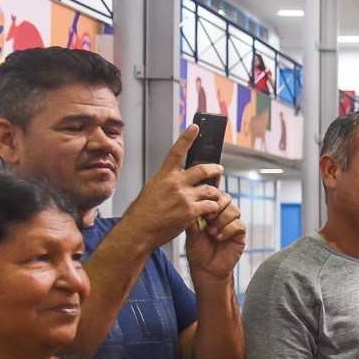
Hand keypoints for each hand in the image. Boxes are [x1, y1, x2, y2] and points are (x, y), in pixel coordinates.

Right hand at [123, 126, 228, 247]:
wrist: (139, 231)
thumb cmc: (143, 213)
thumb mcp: (152, 190)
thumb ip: (167, 182)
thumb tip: (178, 179)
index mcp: (163, 176)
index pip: (176, 151)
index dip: (187, 138)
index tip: (195, 127)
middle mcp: (175, 183)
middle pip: (202, 170)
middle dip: (214, 169)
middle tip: (219, 169)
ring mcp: (184, 197)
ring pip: (210, 190)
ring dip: (215, 193)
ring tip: (215, 197)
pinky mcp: (191, 211)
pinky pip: (211, 206)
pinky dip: (213, 208)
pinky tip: (212, 211)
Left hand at [184, 191, 246, 281]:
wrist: (206, 269)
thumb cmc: (198, 251)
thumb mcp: (191, 233)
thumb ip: (192, 219)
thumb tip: (190, 204)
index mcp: (210, 212)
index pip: (214, 195)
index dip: (211, 197)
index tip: (202, 205)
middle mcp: (222, 215)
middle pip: (227, 198)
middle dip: (218, 206)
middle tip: (208, 218)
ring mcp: (232, 223)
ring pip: (234, 210)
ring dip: (222, 220)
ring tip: (212, 232)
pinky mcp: (240, 234)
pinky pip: (238, 224)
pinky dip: (228, 229)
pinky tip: (219, 238)